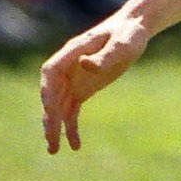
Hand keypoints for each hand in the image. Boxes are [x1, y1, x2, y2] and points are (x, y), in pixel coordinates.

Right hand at [40, 12, 149, 152]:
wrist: (133, 30)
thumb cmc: (128, 33)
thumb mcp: (122, 44)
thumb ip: (104, 56)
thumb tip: (85, 65)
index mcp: (72, 52)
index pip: (51, 71)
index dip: (47, 90)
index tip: (49, 108)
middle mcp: (68, 67)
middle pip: (51, 95)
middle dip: (50, 118)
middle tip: (51, 141)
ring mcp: (73, 79)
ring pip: (58, 106)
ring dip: (55, 127)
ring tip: (54, 150)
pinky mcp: (83, 89)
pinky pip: (72, 111)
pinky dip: (71, 127)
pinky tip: (75, 145)